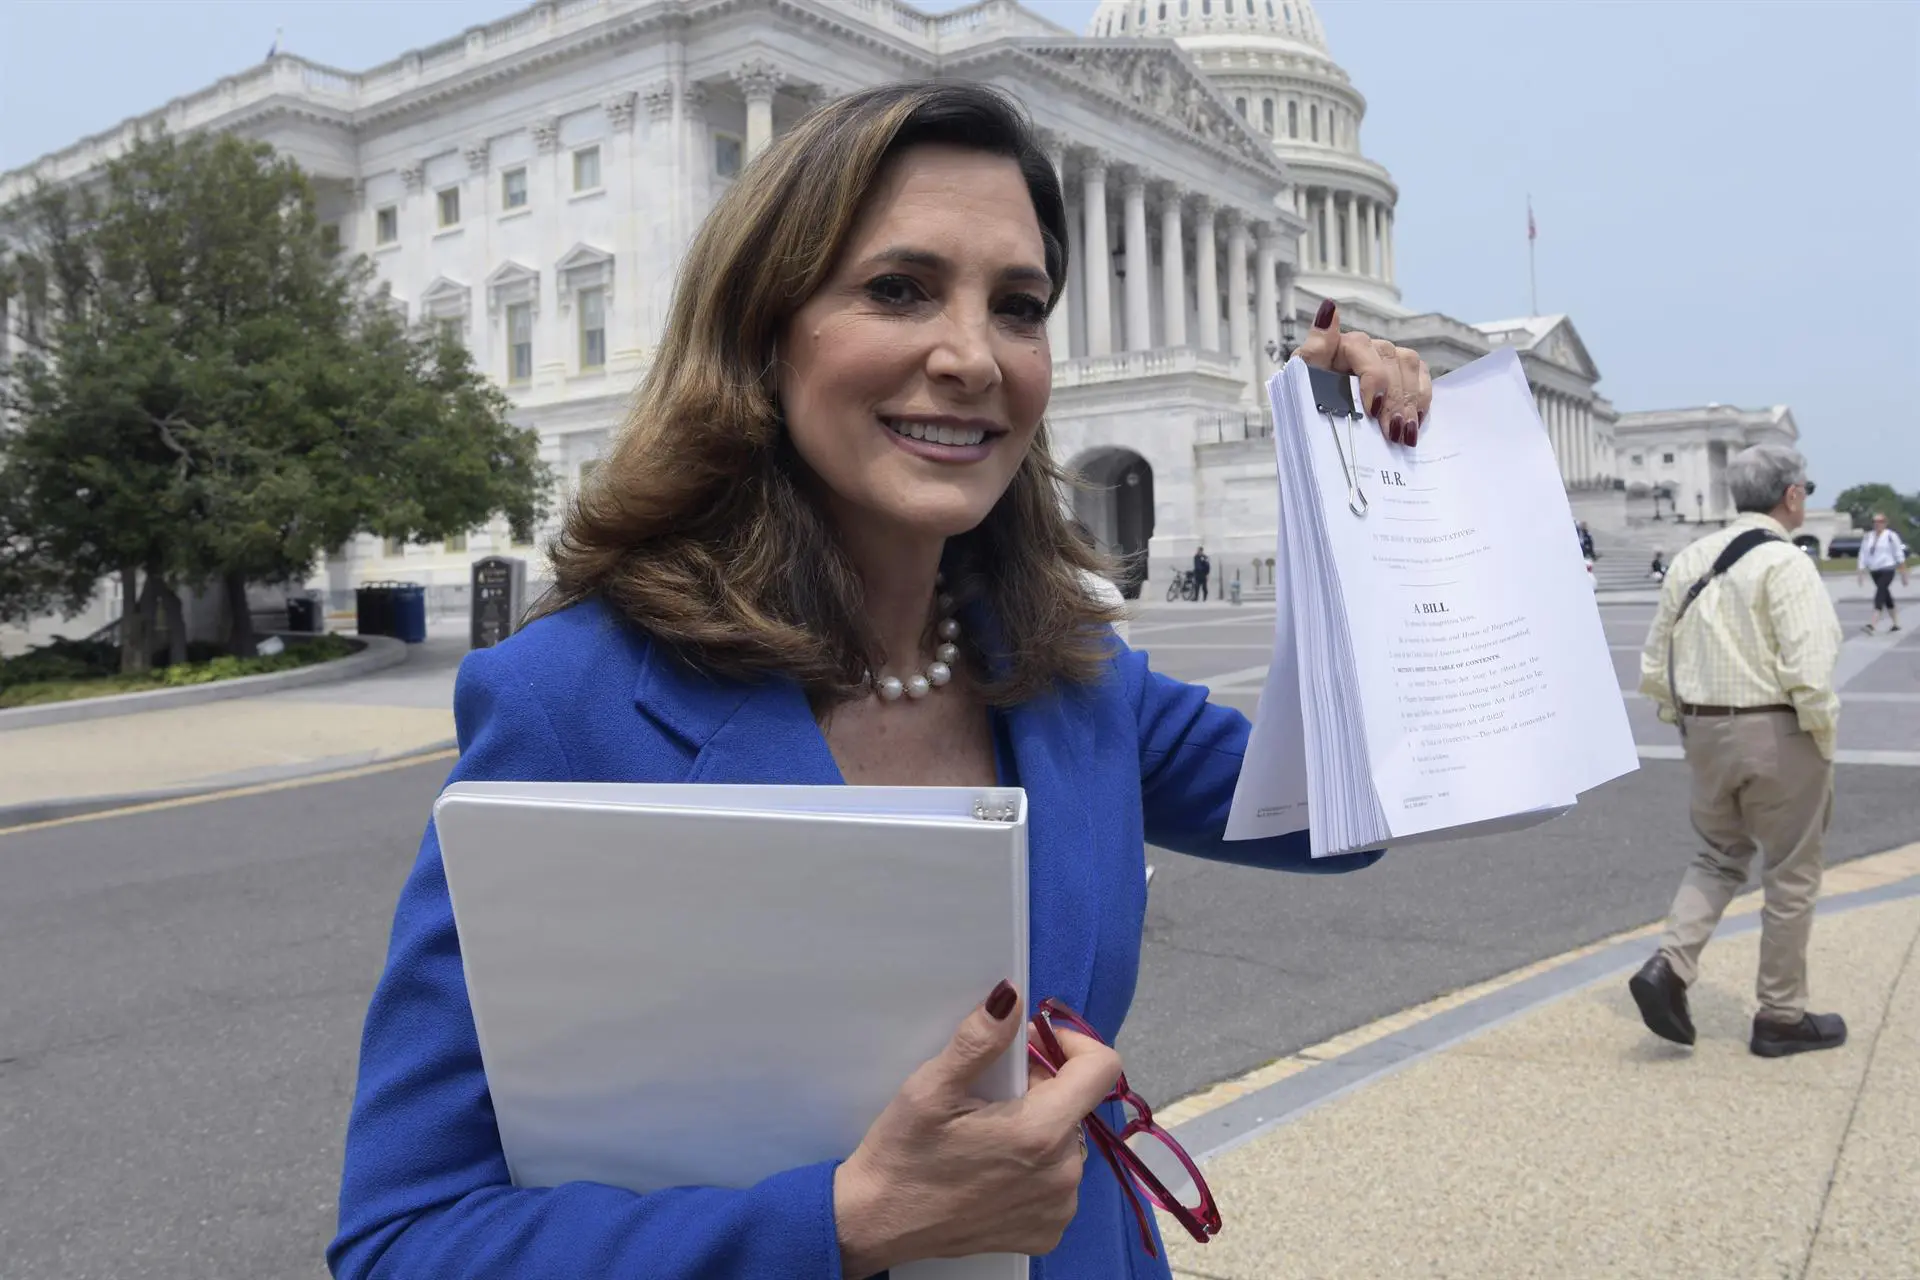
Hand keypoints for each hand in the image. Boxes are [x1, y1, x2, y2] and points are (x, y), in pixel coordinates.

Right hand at [832, 982, 1121, 1276]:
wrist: (877, 1224)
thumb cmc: (903, 1153)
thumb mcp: (930, 1088)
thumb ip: (978, 1041)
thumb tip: (1011, 996)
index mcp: (1041, 1132)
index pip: (1102, 1068)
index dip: (1072, 1045)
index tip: (1032, 1046)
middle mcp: (1064, 1174)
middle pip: (1078, 1105)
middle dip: (1044, 1087)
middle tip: (993, 1092)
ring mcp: (1059, 1209)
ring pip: (1069, 1143)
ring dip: (1041, 1128)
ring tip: (989, 1133)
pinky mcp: (1047, 1234)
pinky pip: (1059, 1184)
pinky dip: (1036, 1169)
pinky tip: (995, 1170)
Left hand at [1295, 299, 1433, 445]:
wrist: (1317, 420)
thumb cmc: (1308, 398)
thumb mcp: (1302, 377)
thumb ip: (1316, 346)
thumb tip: (1329, 308)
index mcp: (1339, 344)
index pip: (1362, 348)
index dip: (1373, 378)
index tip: (1373, 409)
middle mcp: (1367, 347)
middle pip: (1391, 360)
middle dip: (1394, 400)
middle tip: (1392, 432)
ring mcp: (1388, 358)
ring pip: (1410, 366)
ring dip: (1411, 401)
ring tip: (1404, 434)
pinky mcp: (1403, 374)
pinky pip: (1422, 377)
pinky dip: (1421, 400)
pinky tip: (1415, 423)